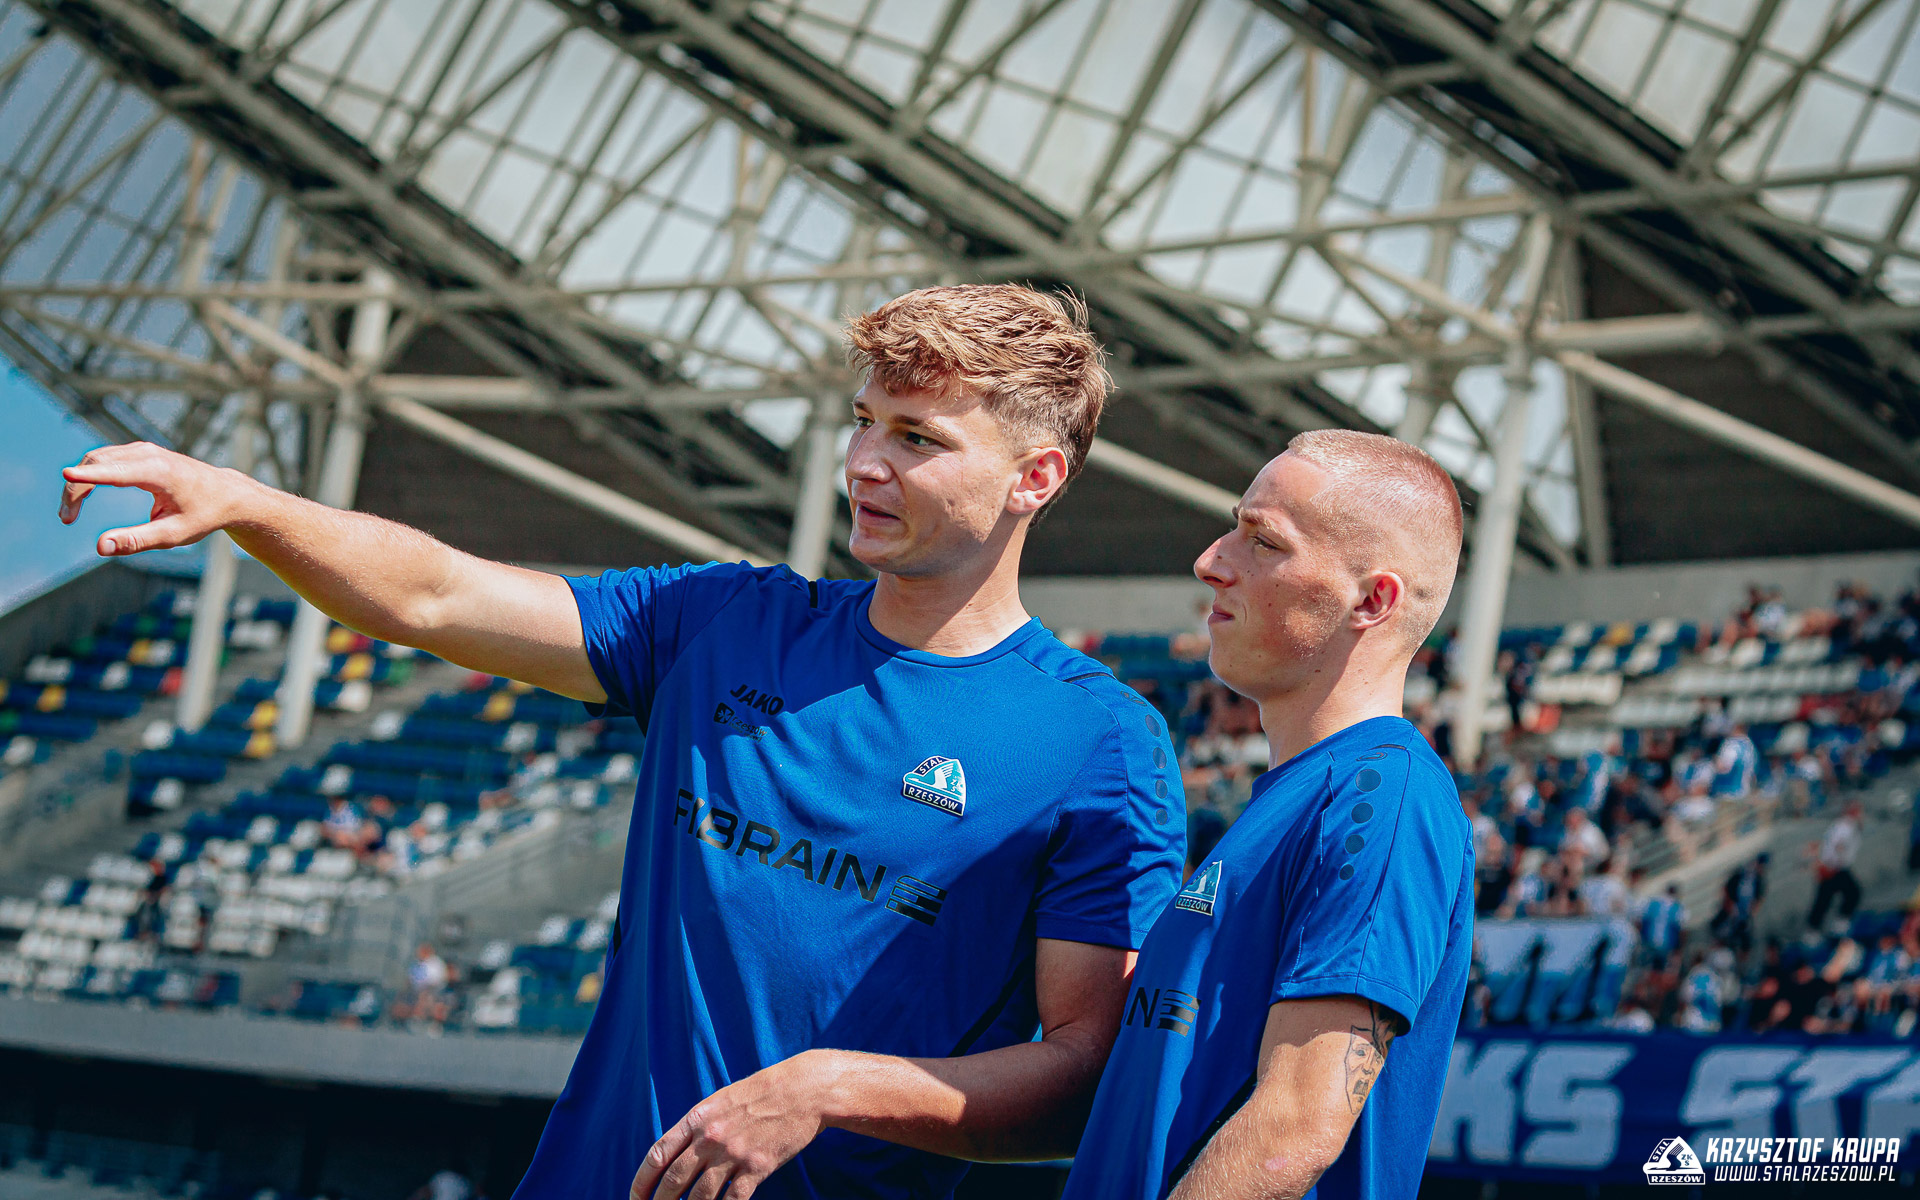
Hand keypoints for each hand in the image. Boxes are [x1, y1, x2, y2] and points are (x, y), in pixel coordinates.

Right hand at [60, 442, 249, 555]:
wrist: (226, 494)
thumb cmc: (203, 515)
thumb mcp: (173, 534)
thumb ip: (137, 541)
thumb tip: (101, 547)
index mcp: (160, 472)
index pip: (117, 471)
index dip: (90, 476)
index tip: (66, 474)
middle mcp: (149, 454)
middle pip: (98, 463)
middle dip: (76, 489)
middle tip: (66, 518)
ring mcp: (143, 449)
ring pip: (97, 458)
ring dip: (79, 482)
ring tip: (69, 514)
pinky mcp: (140, 451)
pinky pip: (105, 458)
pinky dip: (89, 475)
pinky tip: (82, 496)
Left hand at [631, 1051, 840, 1199]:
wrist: (802, 1090)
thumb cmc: (761, 1093)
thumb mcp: (720, 1101)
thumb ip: (698, 1127)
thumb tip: (676, 1155)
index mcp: (697, 1118)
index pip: (657, 1155)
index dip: (641, 1182)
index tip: (635, 1197)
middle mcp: (710, 1137)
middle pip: (673, 1181)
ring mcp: (733, 1154)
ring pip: (699, 1197)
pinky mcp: (757, 1168)